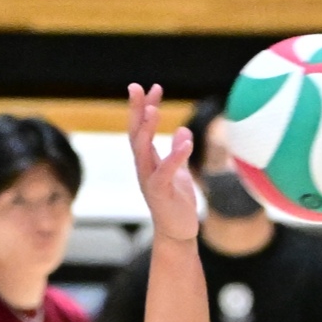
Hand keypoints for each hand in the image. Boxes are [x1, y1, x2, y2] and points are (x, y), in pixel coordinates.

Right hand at [127, 81, 198, 242]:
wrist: (178, 234)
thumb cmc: (177, 204)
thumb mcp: (180, 173)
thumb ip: (178, 153)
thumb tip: (183, 131)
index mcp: (147, 161)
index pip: (142, 129)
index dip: (145, 108)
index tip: (152, 88)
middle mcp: (143, 168)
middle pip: (135, 134)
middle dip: (136, 110)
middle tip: (137, 87)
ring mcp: (149, 180)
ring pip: (142, 150)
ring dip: (147, 129)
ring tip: (154, 109)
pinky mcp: (160, 194)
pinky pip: (165, 172)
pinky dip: (175, 156)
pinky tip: (186, 141)